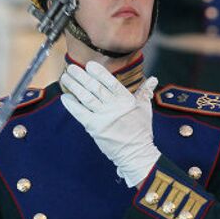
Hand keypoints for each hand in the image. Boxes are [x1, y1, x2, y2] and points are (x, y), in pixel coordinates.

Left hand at [60, 61, 159, 186]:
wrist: (136, 153)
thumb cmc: (141, 131)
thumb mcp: (145, 109)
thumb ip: (146, 92)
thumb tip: (154, 79)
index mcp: (126, 100)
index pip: (110, 82)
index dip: (99, 72)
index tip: (89, 64)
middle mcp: (114, 107)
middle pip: (95, 87)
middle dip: (82, 76)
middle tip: (71, 67)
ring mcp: (103, 118)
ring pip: (86, 98)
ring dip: (74, 86)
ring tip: (65, 78)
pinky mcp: (95, 128)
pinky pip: (80, 114)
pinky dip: (72, 105)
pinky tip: (65, 97)